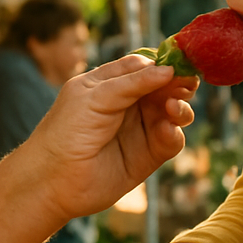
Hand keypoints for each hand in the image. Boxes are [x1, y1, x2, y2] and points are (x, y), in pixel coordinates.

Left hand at [27, 56, 196, 219]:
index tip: (180, 63)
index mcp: (112, 83)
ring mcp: (141, 129)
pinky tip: (167, 130)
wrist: (54, 180)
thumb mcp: (96, 96)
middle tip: (188, 84)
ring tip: (174, 109)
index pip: (146, 66)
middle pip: (166, 87)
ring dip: (180, 108)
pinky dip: (174, 133)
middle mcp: (130, 104)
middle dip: (179, 84)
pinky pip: (171, 140)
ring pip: (174, 112)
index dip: (164, 64)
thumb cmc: (67, 131)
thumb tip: (168, 69)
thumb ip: (132, 82)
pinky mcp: (149, 155)